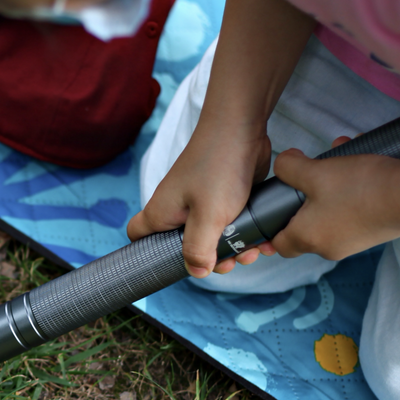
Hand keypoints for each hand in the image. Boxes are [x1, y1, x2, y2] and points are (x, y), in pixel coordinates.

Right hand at [127, 123, 274, 277]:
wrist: (240, 127)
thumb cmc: (218, 166)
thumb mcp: (209, 216)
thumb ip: (199, 248)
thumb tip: (197, 272)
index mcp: (161, 213)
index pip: (138, 238)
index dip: (148, 254)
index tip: (174, 264)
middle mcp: (176, 208)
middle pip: (183, 246)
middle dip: (210, 259)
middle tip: (230, 261)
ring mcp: (199, 201)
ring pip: (211, 236)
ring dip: (233, 247)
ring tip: (253, 249)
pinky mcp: (221, 196)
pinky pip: (228, 223)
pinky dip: (243, 232)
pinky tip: (261, 238)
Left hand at [266, 139, 399, 259]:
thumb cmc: (357, 187)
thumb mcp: (314, 171)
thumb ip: (288, 167)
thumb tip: (284, 164)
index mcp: (308, 239)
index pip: (279, 245)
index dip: (271, 230)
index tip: (271, 214)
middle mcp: (329, 248)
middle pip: (305, 225)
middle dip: (305, 197)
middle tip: (308, 176)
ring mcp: (354, 242)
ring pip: (331, 212)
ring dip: (330, 186)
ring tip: (339, 157)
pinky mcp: (374, 233)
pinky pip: (353, 210)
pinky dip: (351, 189)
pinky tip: (360, 162)